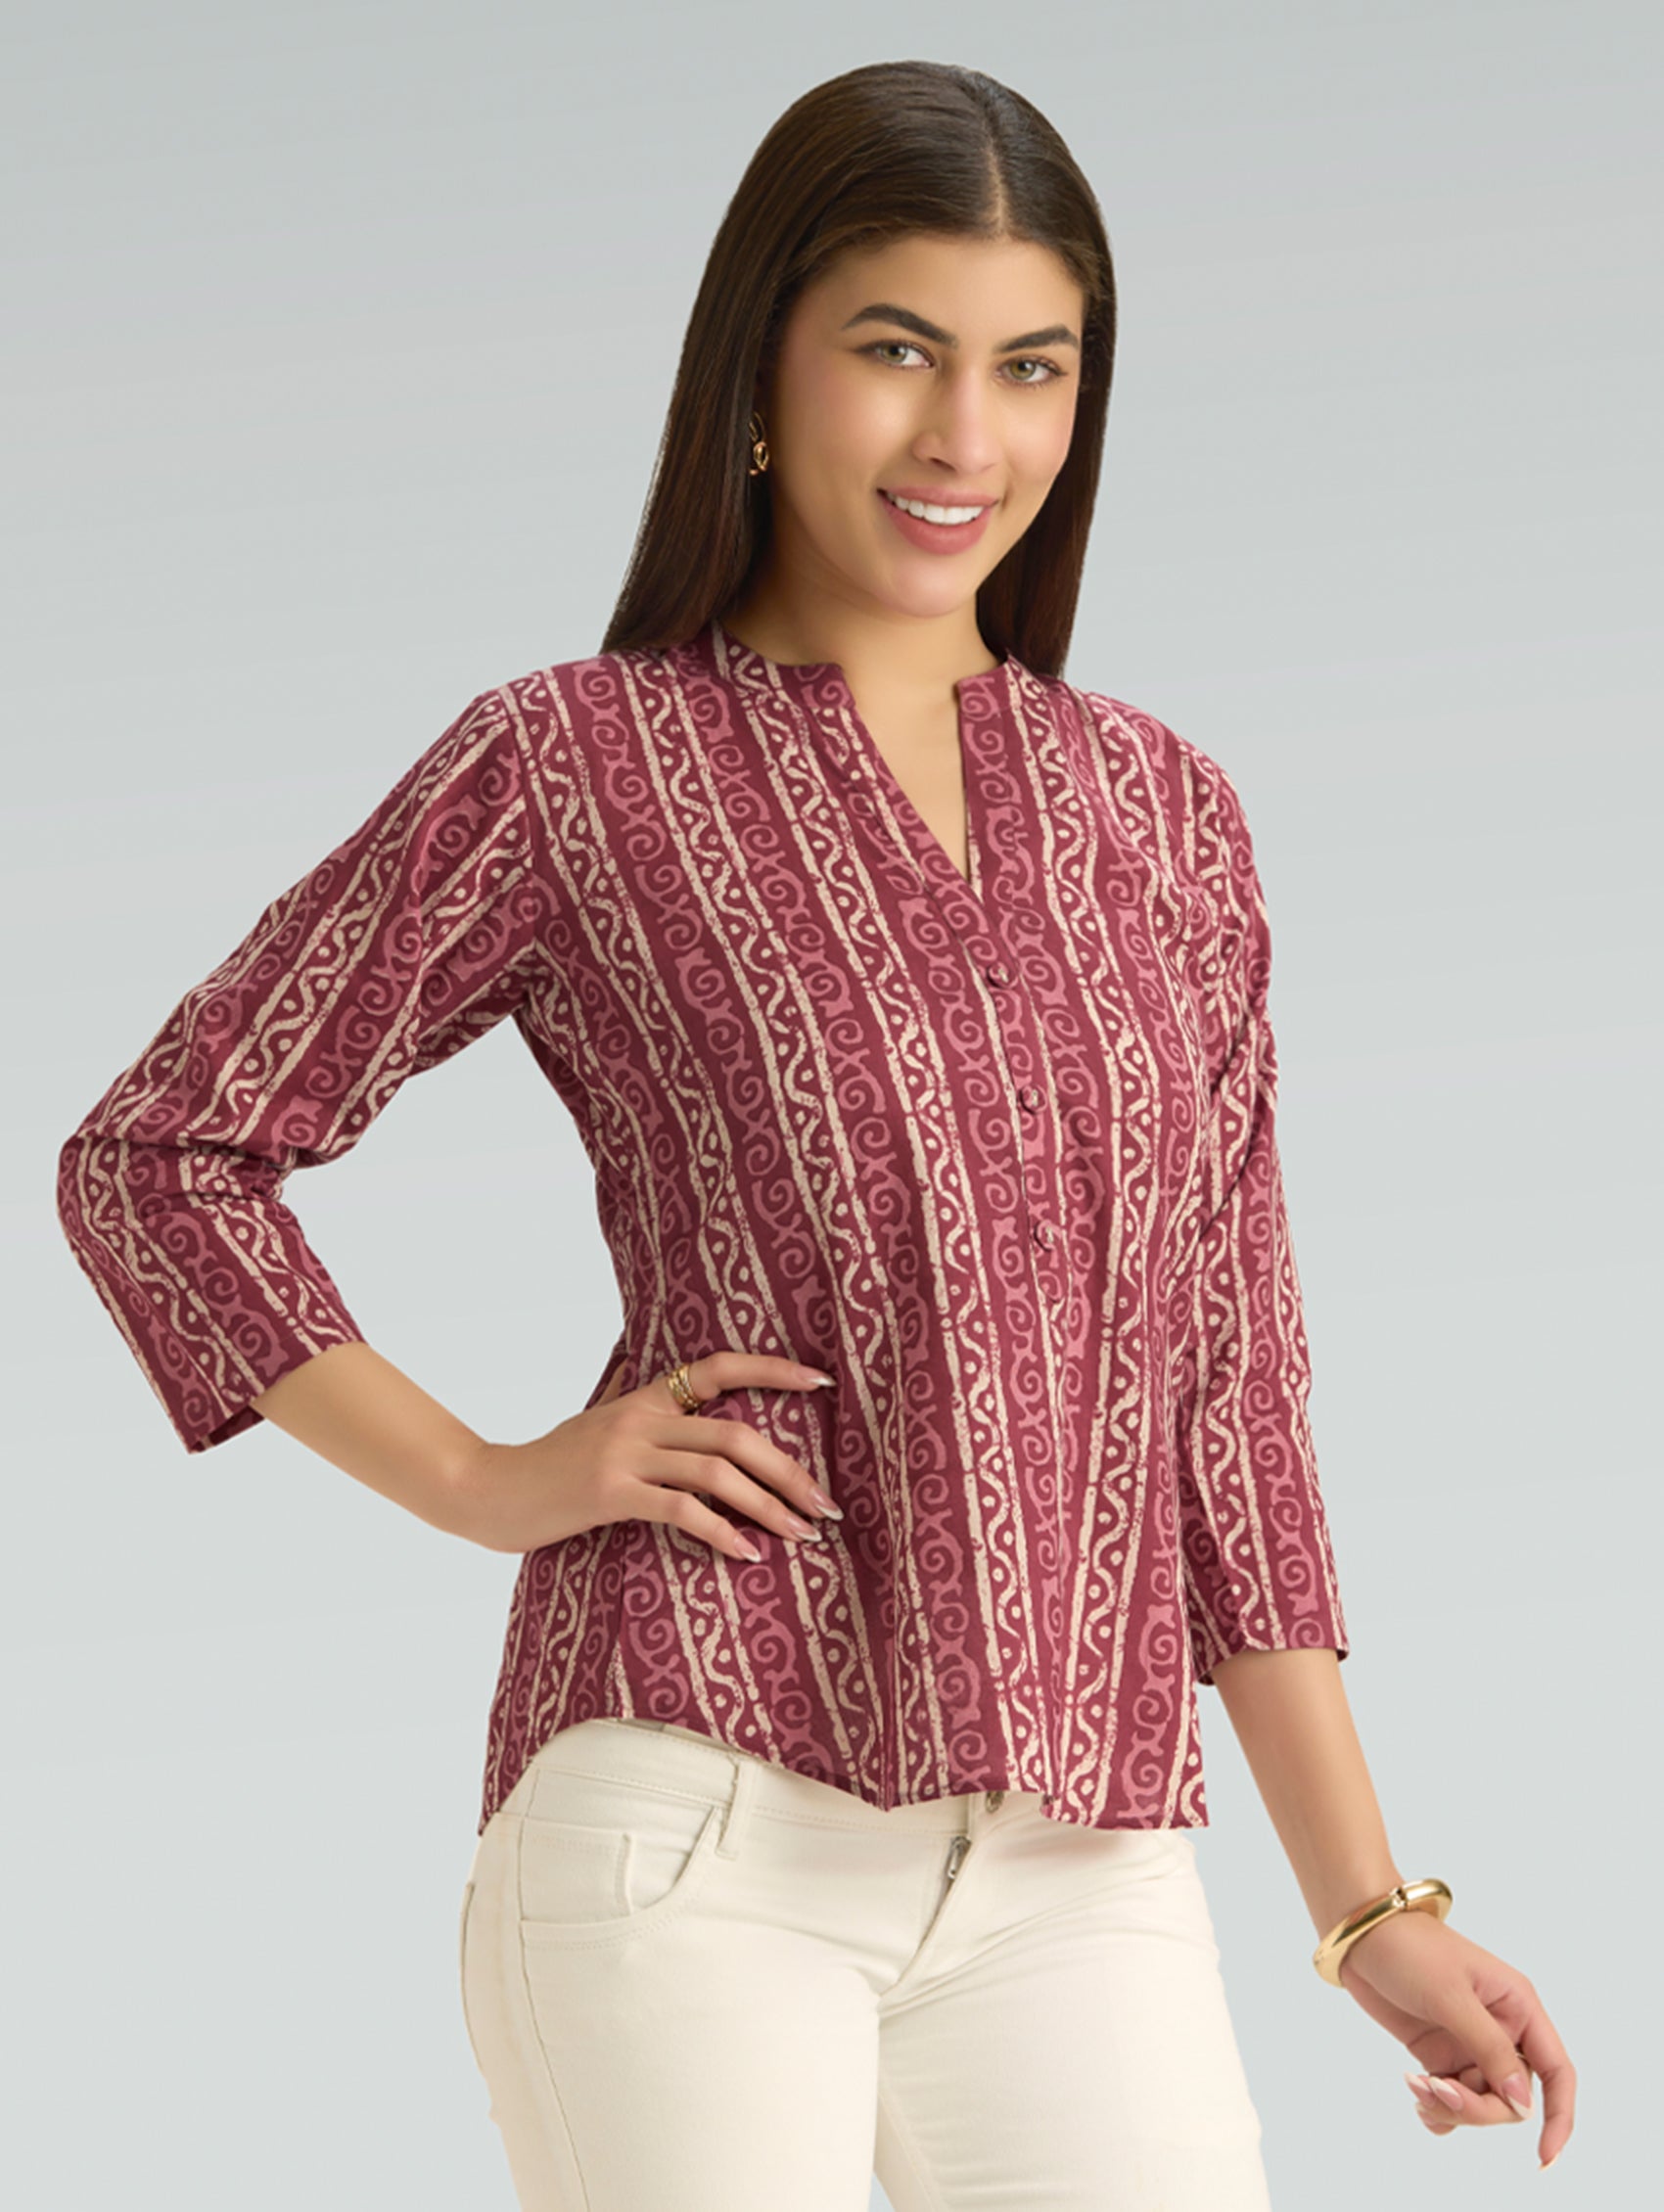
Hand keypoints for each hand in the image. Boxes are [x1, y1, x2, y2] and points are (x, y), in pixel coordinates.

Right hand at [447, 1350, 840, 1559]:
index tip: (820, 1383)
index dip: (773, 1371)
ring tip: (799, 1534)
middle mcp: (640, 1418)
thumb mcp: (596, 1425)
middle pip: (735, 1434)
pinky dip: (721, 1532)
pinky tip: (746, 1553)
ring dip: (768, 1505)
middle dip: (789, 1471)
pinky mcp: (610, 1492)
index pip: (718, 1369)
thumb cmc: (548, 1466)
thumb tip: (669, 1403)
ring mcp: (625, 1453)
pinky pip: (682, 1510)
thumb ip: (635, 1412)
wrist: (489, 1489)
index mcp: (644, 1398)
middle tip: (824, 1505)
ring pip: (717, 1471)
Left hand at [1334, 1904, 1575, 2170]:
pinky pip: (1453, 2101)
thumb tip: (1522, 2103)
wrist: (1362, 1934)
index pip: (1556, 2072)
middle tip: (1438, 2091)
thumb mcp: (1450, 1996)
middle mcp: (1502, 2030)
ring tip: (1416, 2089)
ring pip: (1481, 2104)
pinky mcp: (1441, 2054)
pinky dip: (1438, 2110)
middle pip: (1512, 2099)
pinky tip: (1416, 2095)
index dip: (1558, 2117)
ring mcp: (1470, 2044)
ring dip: (1452, 2109)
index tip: (1543, 2156)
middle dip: (1479, 2109)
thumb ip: (1489, 2048)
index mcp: (1518, 2007)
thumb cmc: (1410, 1949)